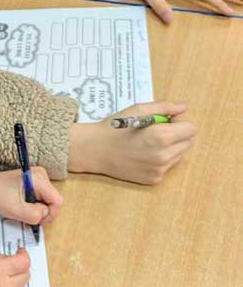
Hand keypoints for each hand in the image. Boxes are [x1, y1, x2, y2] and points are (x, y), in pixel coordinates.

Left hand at [0, 166, 62, 226]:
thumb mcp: (15, 209)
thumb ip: (34, 214)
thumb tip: (45, 215)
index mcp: (38, 179)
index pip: (57, 201)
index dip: (50, 215)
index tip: (37, 220)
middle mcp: (41, 175)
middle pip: (53, 201)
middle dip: (42, 212)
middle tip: (27, 217)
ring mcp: (39, 178)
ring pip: (47, 201)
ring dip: (37, 210)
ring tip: (23, 211)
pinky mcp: (35, 182)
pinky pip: (42, 198)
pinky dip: (34, 205)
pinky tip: (23, 206)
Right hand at [68, 101, 195, 183]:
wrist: (95, 150)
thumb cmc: (115, 127)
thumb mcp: (138, 109)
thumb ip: (164, 107)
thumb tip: (183, 108)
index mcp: (162, 137)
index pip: (191, 129)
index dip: (180, 122)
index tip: (166, 120)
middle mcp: (164, 156)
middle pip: (188, 143)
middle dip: (178, 134)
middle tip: (157, 129)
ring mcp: (159, 170)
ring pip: (179, 155)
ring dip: (171, 147)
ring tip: (149, 142)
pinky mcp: (154, 179)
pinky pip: (167, 166)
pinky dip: (161, 158)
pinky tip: (143, 153)